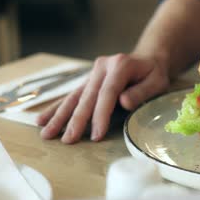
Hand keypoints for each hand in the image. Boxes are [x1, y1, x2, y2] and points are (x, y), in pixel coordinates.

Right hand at [37, 53, 168, 143]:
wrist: (148, 59)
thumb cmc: (154, 74)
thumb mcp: (157, 82)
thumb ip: (141, 92)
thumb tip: (123, 101)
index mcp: (120, 65)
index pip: (107, 93)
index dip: (100, 114)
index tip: (96, 135)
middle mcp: (102, 67)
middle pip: (87, 96)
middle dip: (76, 120)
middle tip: (67, 140)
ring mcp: (93, 72)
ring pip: (74, 96)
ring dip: (60, 116)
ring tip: (46, 133)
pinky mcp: (88, 80)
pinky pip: (72, 96)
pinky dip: (57, 108)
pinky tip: (42, 119)